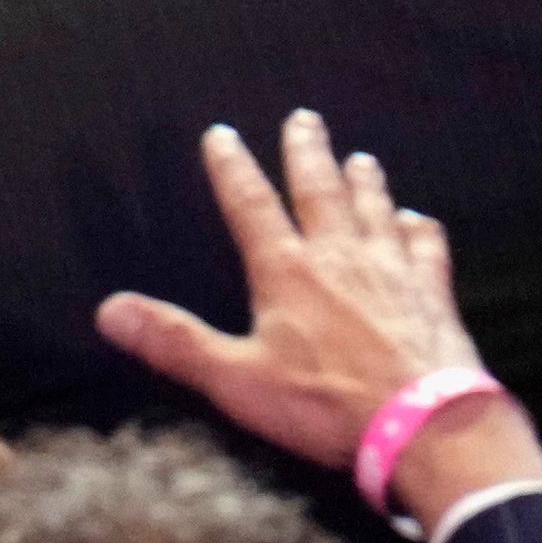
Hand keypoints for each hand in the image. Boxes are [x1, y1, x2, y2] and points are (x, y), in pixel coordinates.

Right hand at [95, 112, 541, 524]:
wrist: (422, 424)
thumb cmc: (324, 403)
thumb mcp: (236, 379)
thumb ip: (176, 342)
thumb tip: (109, 310)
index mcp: (287, 271)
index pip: (251, 206)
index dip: (232, 168)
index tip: (221, 134)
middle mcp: (340, 256)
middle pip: (320, 191)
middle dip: (307, 152)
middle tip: (305, 118)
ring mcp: (392, 270)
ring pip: (375, 210)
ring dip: (365, 182)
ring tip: (360, 158)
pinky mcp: (432, 292)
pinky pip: (426, 248)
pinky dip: (420, 229)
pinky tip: (418, 220)